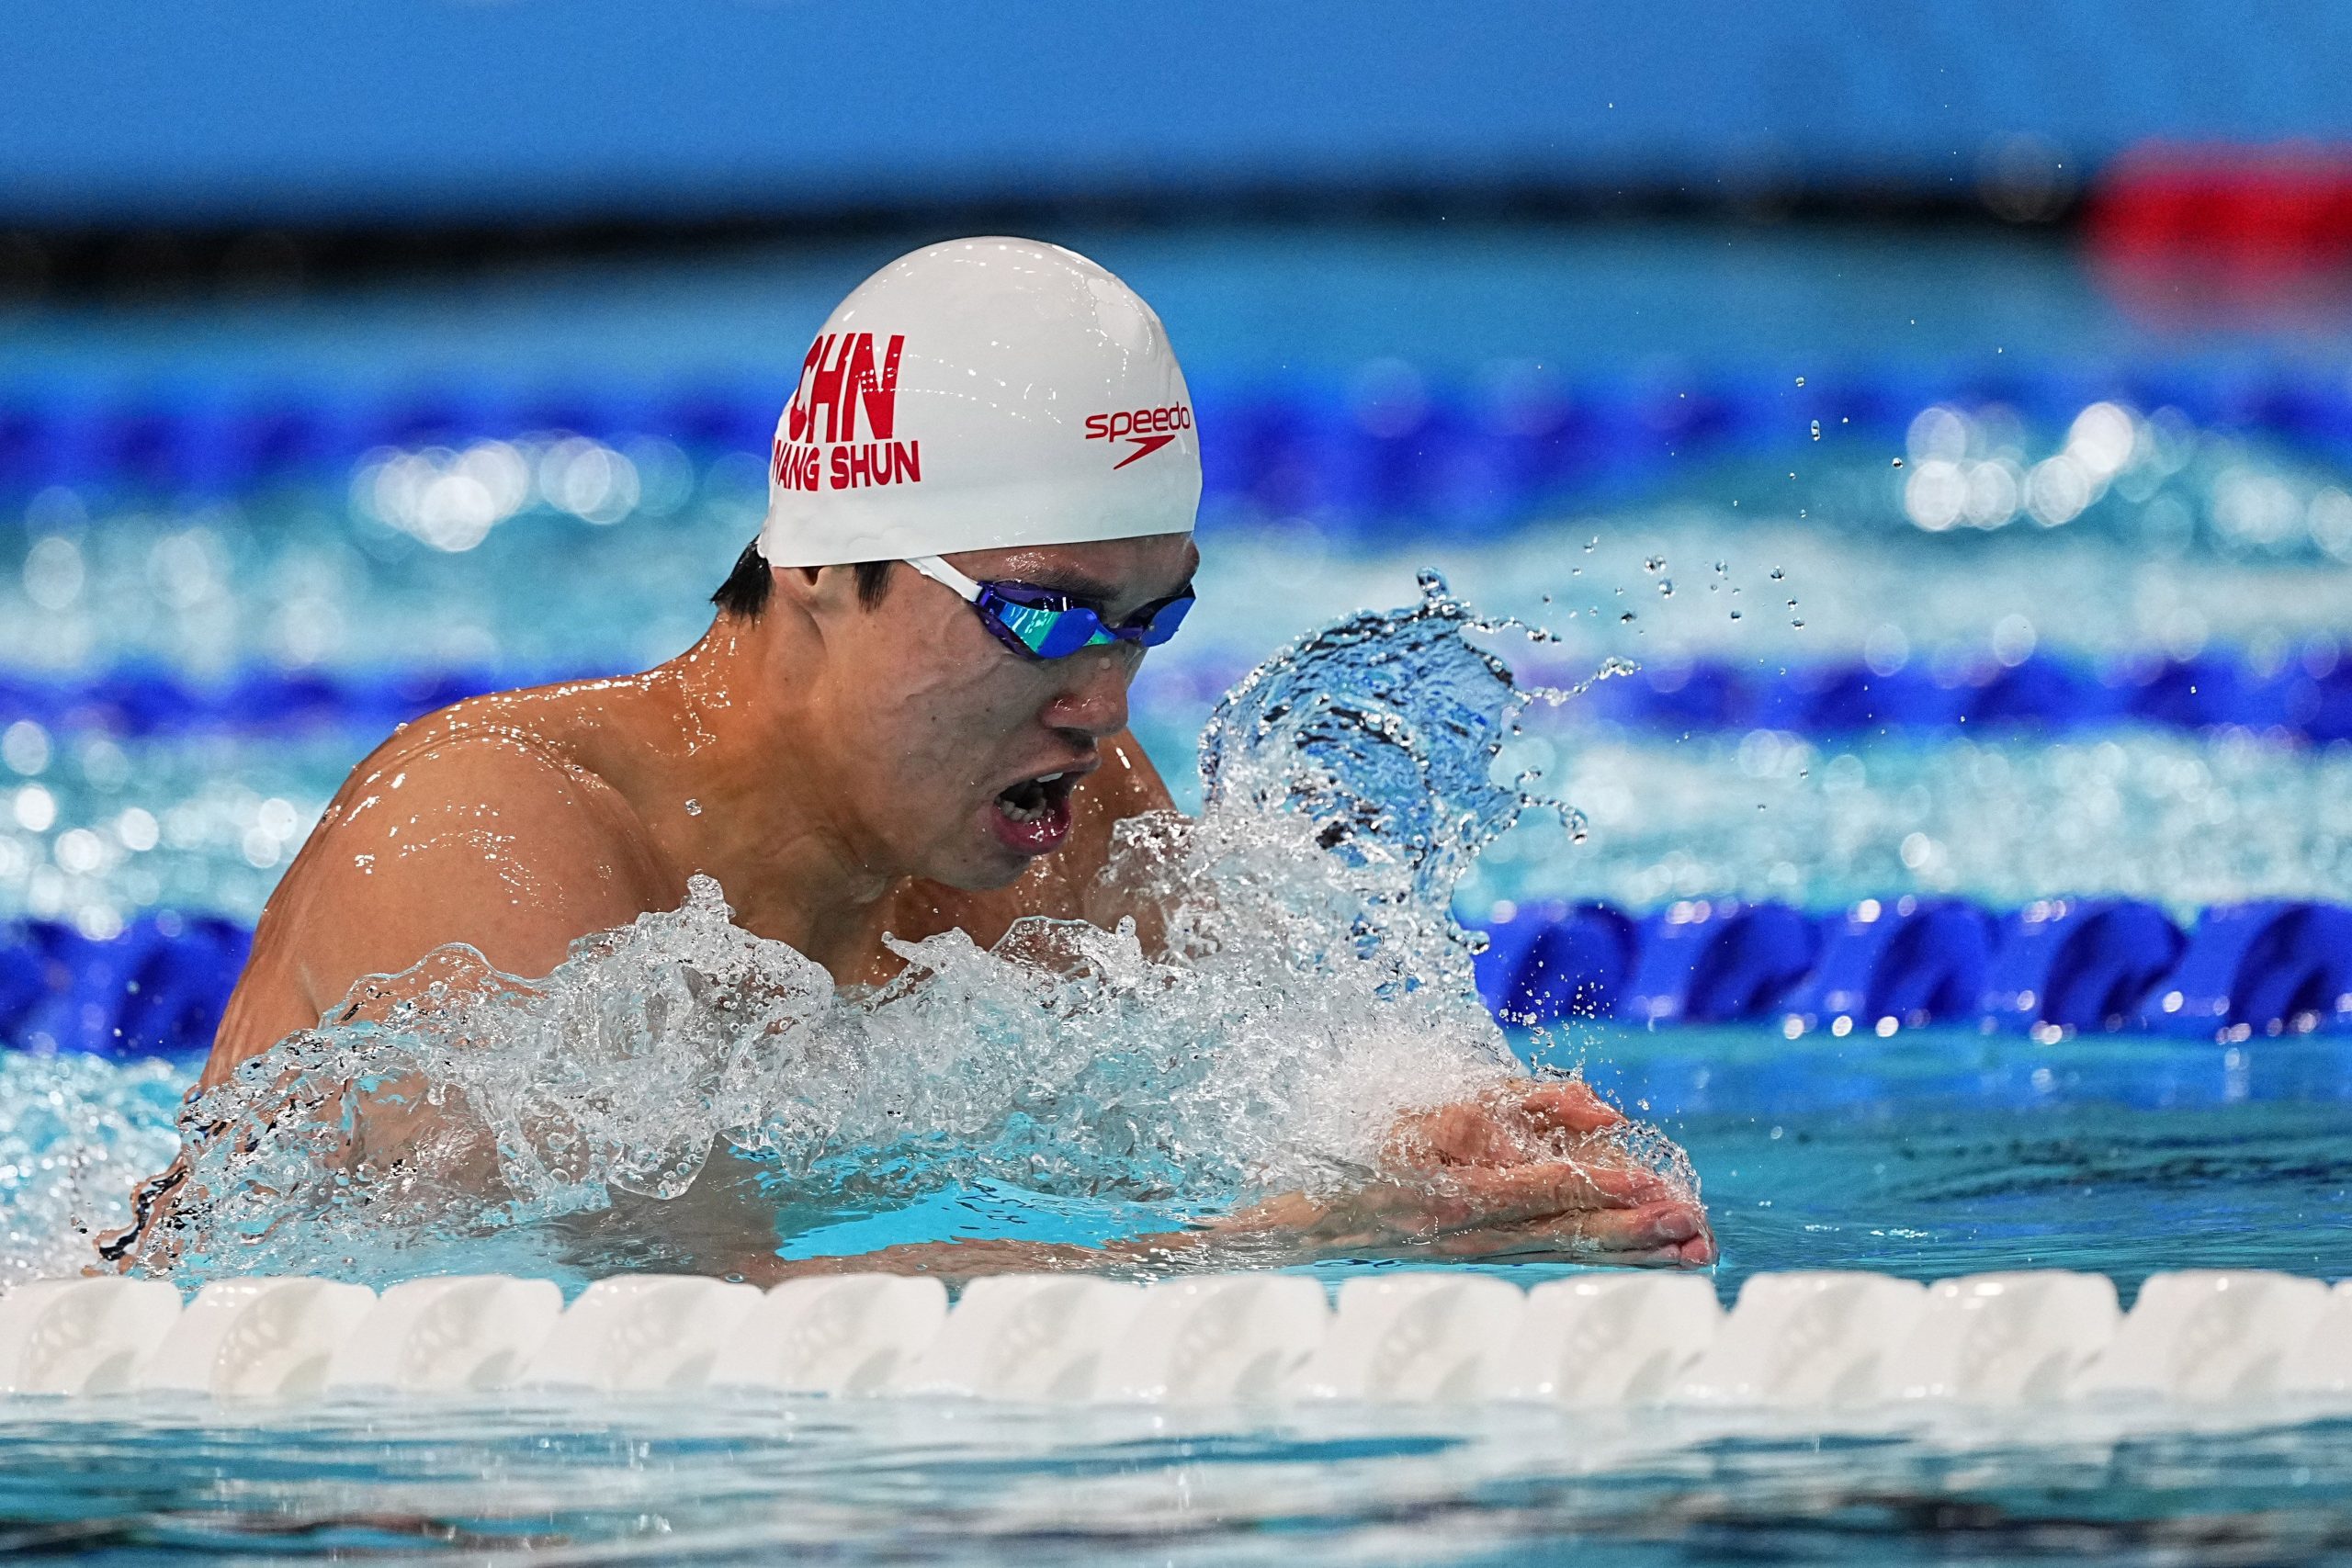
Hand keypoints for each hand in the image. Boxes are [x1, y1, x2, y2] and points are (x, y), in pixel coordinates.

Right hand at [1230, 1078, 1715, 1267]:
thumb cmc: (1374, 1151)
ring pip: (1571, 1251)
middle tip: (1694, 1227)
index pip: (1542, 1190)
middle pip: (1568, 1231)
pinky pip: (1558, 1256)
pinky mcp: (1491, 1258)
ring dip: (1635, 1251)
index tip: (1653, 1184)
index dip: (1599, 1186)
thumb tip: (1600, 1110)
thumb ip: (1518, 1103)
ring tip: (1692, 1250)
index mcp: (1458, 1194)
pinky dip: (1608, 1256)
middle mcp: (1477, 1235)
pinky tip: (1650, 1257)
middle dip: (1635, 1230)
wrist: (1312, 1222)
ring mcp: (1485, 1254)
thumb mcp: (1438, 1109)